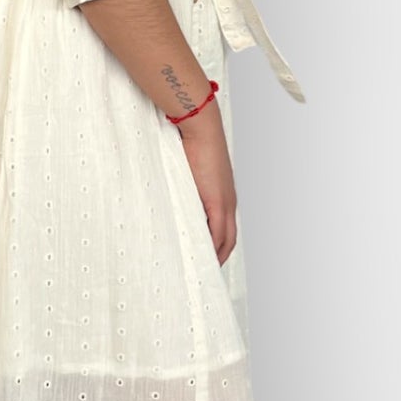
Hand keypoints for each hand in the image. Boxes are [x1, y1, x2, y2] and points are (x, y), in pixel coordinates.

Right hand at [176, 104, 237, 263]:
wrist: (201, 128)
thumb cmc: (192, 143)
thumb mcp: (190, 171)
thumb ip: (186, 187)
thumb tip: (171, 195)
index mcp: (224, 195)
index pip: (226, 228)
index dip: (218, 245)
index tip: (206, 257)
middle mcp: (229, 202)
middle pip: (229, 240)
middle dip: (218, 258)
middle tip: (203, 272)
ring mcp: (226, 203)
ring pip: (225, 240)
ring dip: (215, 257)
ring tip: (200, 272)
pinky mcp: (218, 202)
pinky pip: (217, 233)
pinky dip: (212, 248)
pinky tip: (201, 258)